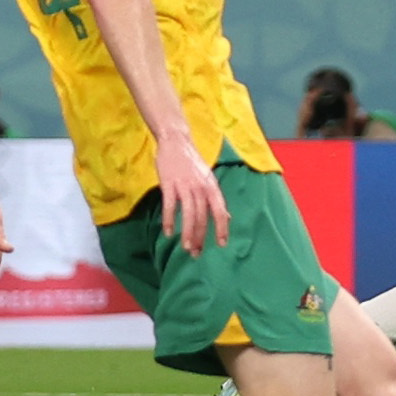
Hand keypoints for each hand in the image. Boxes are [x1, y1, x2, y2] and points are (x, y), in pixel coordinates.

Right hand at [155, 135, 229, 256]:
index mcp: (212, 187)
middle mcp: (201, 187)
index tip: (222, 244)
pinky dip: (170, 220)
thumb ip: (215, 199)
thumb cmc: (192, 163)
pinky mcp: (169, 183)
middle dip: (201, 237)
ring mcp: (185, 185)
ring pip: (189, 214)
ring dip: (188, 233)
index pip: (220, 211)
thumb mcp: (208, 179)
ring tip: (187, 248)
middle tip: (197, 253)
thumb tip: (227, 217)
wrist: (176, 142)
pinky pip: (170, 206)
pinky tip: (168, 232)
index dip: (222, 228)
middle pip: (203, 217)